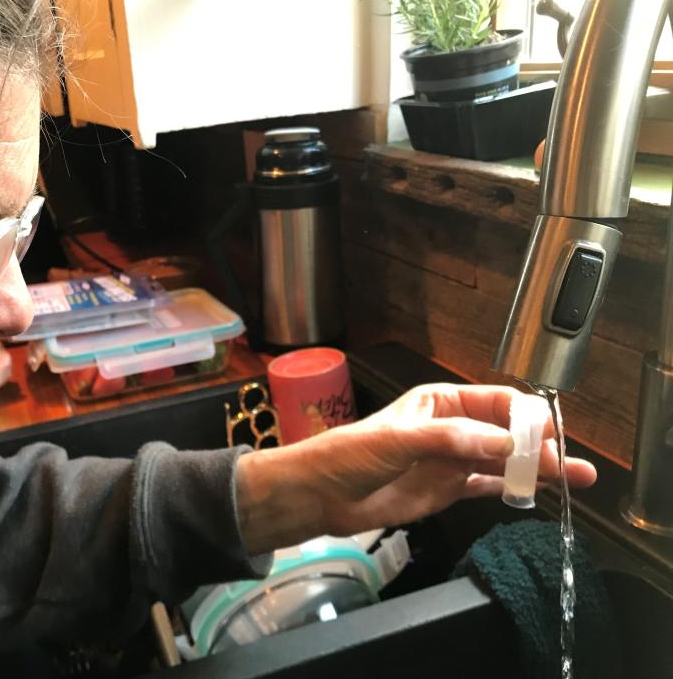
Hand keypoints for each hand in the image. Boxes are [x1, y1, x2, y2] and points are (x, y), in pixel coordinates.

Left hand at [235, 383, 596, 554]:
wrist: (320, 494)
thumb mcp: (399, 439)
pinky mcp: (447, 489)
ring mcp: (451, 460)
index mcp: (440, 402)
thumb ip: (451, 440)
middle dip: (540, 445)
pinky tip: (538, 494)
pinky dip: (513, 489)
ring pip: (504, 461)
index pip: (494, 401)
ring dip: (537, 469)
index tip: (549, 432)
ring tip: (575, 480)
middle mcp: (451, 428)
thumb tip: (504, 442)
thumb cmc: (350, 454)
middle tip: (568, 464)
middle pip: (507, 432)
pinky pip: (489, 486)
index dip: (525, 415)